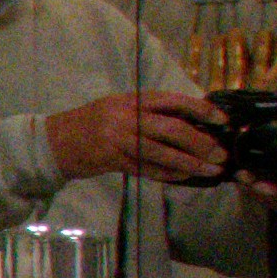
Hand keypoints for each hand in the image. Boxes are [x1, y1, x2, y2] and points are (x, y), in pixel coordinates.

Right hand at [49, 89, 230, 184]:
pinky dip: (168, 174)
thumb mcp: (120, 106)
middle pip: (172, 130)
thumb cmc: (92, 121)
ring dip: (190, 164)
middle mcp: (127, 118)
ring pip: (163, 153)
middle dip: (201, 143)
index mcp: (132, 100)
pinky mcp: (114, 162)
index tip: (222, 121)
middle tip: (221, 154)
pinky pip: (147, 169)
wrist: (54, 141)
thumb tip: (191, 120)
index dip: (200, 110)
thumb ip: (150, 111)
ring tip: (211, 170)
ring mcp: (120, 141)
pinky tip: (185, 177)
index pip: (174, 102)